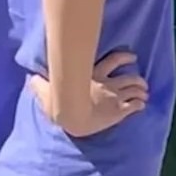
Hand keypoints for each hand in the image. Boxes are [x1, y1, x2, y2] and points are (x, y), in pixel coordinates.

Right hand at [28, 50, 147, 133]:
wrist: (75, 118)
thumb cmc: (61, 105)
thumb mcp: (48, 91)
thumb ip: (41, 85)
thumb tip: (31, 78)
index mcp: (94, 76)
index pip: (113, 60)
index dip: (124, 58)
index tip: (132, 57)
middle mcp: (108, 84)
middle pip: (129, 76)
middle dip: (138, 78)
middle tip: (143, 80)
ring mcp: (115, 97)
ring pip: (135, 89)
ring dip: (142, 90)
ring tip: (145, 92)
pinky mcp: (119, 111)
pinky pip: (134, 105)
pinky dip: (140, 104)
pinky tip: (142, 105)